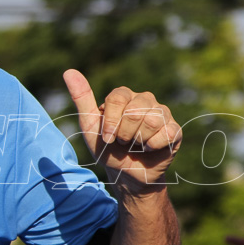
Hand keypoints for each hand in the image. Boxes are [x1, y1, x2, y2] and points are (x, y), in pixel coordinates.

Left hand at [63, 69, 180, 191]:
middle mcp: (144, 99)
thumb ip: (81, 98)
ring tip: (135, 144)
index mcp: (123, 95)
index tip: (107, 138)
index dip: (111, 121)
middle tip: (122, 142)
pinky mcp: (174, 129)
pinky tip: (149, 149)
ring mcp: (162, 113)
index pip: (117, 98)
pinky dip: (152, 147)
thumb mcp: (89, 126)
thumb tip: (68, 71)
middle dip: (124, 133)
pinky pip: (166, 133)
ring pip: (152, 121)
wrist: (125, 173)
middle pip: (135, 111)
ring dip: (138, 140)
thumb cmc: (107, 148)